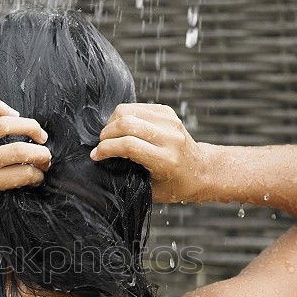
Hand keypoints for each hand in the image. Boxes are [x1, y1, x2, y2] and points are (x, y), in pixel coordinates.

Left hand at [0, 101, 50, 218]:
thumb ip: (6, 197)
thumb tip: (33, 183)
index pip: (21, 175)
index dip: (37, 175)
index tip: (40, 175)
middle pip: (17, 151)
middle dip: (40, 154)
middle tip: (46, 157)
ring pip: (3, 125)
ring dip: (29, 126)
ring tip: (39, 134)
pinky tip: (13, 114)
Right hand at [90, 103, 208, 202]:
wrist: (201, 171)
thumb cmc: (174, 185)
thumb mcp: (151, 189)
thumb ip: (128, 174)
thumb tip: (101, 159)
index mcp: (165, 160)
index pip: (128, 145)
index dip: (106, 149)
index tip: (95, 156)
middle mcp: (169, 138)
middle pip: (126, 123)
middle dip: (106, 134)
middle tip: (101, 145)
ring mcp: (170, 122)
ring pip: (128, 110)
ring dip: (112, 122)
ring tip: (110, 136)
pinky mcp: (168, 112)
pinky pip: (136, 106)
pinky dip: (124, 116)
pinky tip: (123, 128)